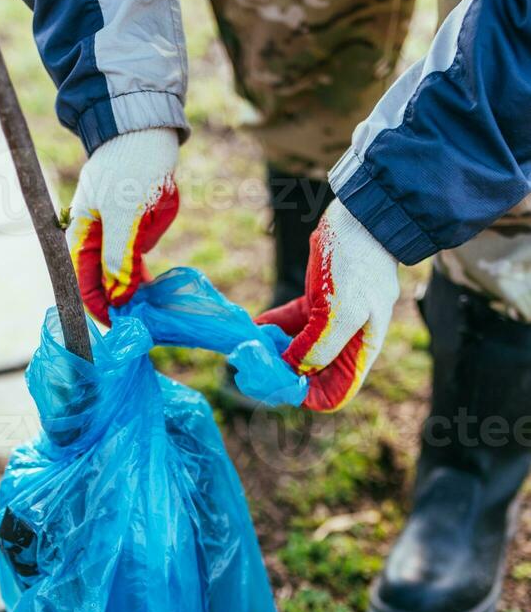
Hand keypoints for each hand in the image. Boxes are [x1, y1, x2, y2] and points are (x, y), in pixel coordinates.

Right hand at [67, 128, 178, 324]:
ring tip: (150, 288)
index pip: (83, 282)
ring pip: (121, 268)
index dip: (100, 306)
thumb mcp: (125, 214)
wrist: (146, 126)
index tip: (121, 324)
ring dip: (134, 280)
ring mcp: (112, 229)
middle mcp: (93, 235)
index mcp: (80, 233)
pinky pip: (135, 251)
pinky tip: (153, 271)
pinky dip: (144, 260)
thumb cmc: (131, 166)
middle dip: (120, 297)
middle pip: (102, 279)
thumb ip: (119, 256)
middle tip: (142, 317)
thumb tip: (118, 295)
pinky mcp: (130, 222)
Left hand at [257, 199, 398, 411]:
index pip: (334, 392)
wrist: (361, 216)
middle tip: (255, 364)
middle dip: (283, 373)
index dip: (306, 395)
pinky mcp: (316, 302)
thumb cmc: (358, 264)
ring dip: (274, 351)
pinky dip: (273, 327)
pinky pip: (291, 324)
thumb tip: (296, 370)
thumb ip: (320, 346)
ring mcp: (331, 322)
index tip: (277, 385)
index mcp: (360, 350)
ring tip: (251, 345)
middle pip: (312, 374)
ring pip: (298, 349)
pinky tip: (254, 326)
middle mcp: (346, 342)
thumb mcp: (342, 311)